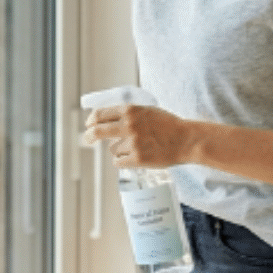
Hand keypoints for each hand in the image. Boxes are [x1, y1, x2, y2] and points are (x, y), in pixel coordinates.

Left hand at [82, 105, 197, 168]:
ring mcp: (133, 143)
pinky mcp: (137, 159)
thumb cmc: (168, 125)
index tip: (89, 125)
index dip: (91, 120)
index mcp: (130, 110)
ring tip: (138, 148)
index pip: (100, 114)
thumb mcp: (147, 111)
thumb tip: (105, 120)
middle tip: (86, 139)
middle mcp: (129, 125)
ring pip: (113, 149)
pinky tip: (137, 157)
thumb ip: (128, 114)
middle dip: (89, 136)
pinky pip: (119, 162)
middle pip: (98, 131)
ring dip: (120, 150)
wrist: (186, 140)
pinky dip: (125, 161)